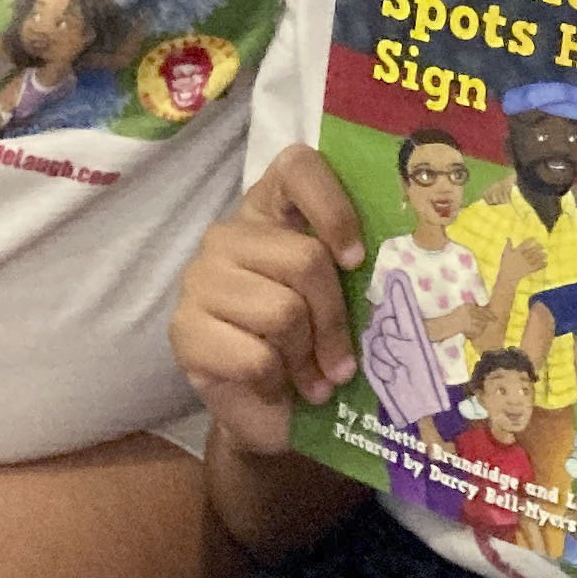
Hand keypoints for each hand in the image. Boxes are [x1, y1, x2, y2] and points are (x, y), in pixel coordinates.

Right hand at [171, 142, 361, 451]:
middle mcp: (228, 235)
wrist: (267, 411)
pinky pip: (255, 356)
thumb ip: (351, 271)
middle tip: (343, 362)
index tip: (356, 260)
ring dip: (307, 359)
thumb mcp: (337, 298)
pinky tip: (275, 387)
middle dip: (334, 320)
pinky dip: (277, 382)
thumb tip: (392, 274)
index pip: (297, 167)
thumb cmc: (310, 344)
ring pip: (283, 311)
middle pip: (306, 259)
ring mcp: (199, 280)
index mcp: (269, 210)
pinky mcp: (184, 330)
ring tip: (312, 380)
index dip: (334, 208)